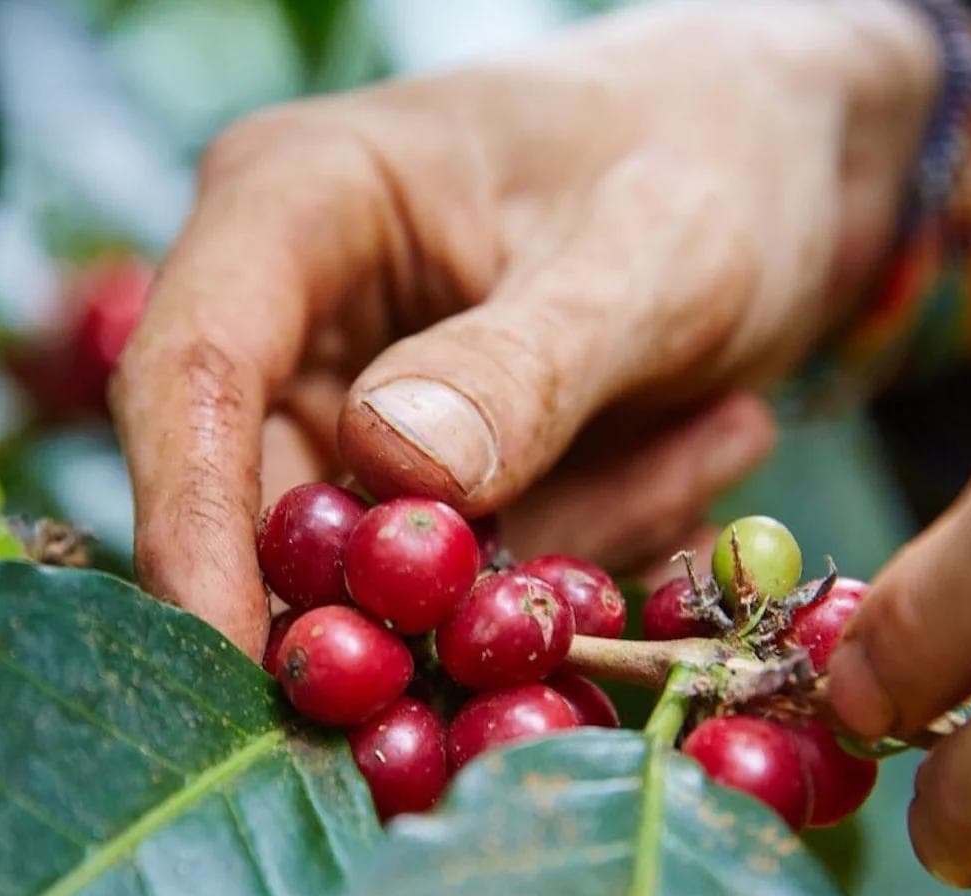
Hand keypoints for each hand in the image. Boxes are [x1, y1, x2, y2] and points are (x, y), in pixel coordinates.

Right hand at [112, 0, 941, 655]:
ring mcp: (353, 401)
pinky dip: (574, 550)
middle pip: (260, 498)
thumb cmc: (712, 155)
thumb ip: (527, 365)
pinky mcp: (419, 477)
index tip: (236, 666)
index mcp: (296, 202)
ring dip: (536, 558)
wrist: (780, 160)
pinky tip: (698, 442)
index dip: (191, 526)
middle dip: (385, 597)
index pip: (191, 372)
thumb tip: (394, 474)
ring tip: (710, 428)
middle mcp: (293, 312)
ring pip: (376, 566)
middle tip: (534, 630)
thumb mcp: (654, 253)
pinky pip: (457, 576)